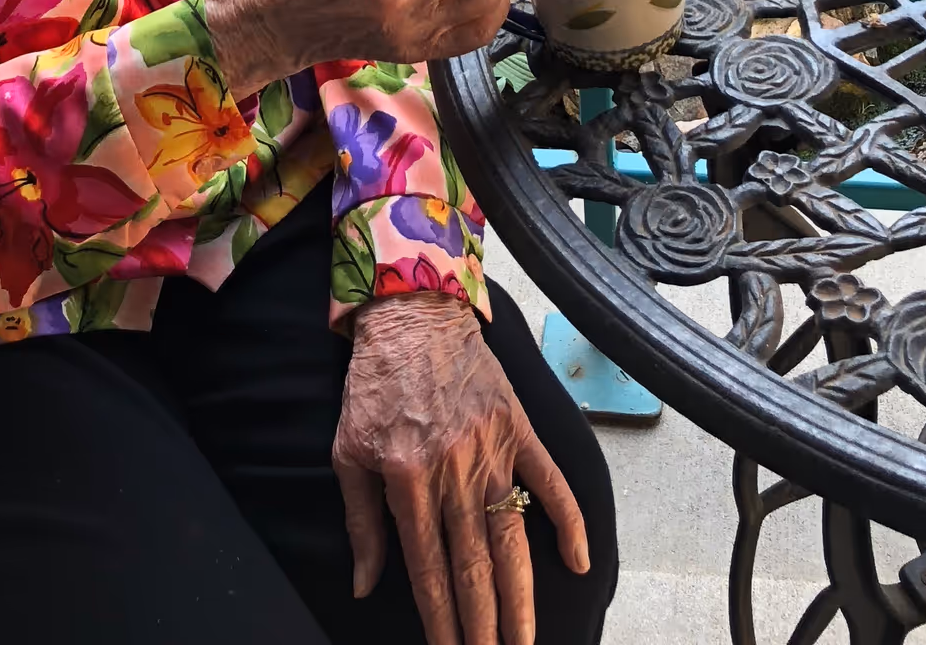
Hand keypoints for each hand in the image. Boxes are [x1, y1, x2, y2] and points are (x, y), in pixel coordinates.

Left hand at [334, 292, 588, 644]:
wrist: (411, 313)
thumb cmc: (373, 384)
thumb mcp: (347, 451)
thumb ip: (359, 521)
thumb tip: (363, 586)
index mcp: (407, 480)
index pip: (428, 569)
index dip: (442, 621)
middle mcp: (452, 470)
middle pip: (474, 565)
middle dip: (484, 624)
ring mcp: (491, 448)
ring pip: (511, 536)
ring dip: (522, 595)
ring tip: (526, 640)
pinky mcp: (518, 427)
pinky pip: (549, 479)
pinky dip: (567, 520)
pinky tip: (578, 561)